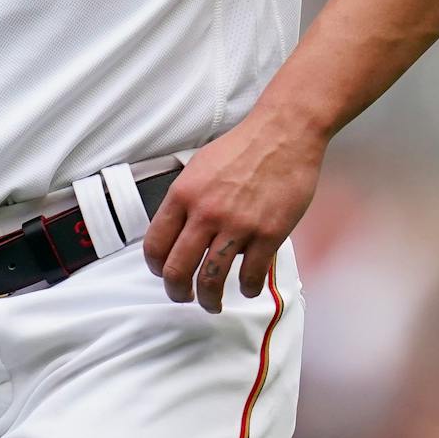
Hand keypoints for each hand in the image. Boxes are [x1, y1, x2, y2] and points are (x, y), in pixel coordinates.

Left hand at [142, 111, 326, 312]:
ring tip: (212, 303)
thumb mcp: (198, 166)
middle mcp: (205, 212)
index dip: (156, 266)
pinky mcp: (268, 234)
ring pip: (212, 279)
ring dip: (209, 299)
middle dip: (177, 291)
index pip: (155, 243)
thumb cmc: (243, 147)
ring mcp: (237, 225)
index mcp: (183, 194)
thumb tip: (176, 230)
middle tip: (183, 296)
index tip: (162, 273)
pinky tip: (246, 288)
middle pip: (178, 269)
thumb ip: (185, 199)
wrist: (283, 134)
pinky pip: (250, 275)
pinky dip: (246, 288)